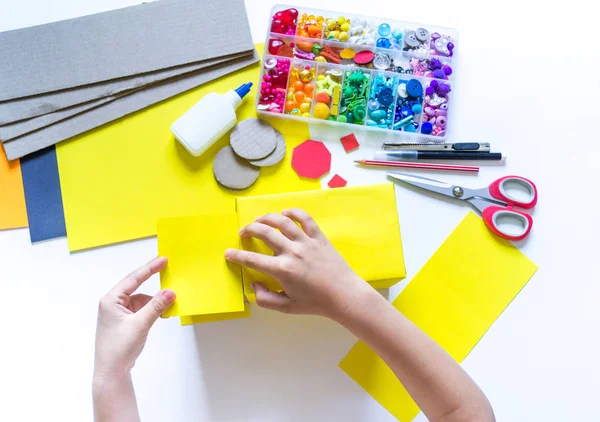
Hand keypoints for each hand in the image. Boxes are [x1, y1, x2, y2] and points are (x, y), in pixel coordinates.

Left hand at [94, 257, 174, 379]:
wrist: (111, 372)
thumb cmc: (118, 348)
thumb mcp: (140, 324)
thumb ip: (156, 306)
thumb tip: (170, 292)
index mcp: (111, 300)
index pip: (133, 278)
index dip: (149, 268)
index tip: (163, 260)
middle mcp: (113, 304)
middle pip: (137, 288)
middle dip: (154, 287)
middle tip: (169, 275)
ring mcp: (119, 313)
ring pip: (142, 300)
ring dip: (154, 303)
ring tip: (167, 309)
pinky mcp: (125, 322)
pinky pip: (142, 310)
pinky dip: (152, 311)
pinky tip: (161, 316)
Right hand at [225, 209, 374, 320]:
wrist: (344, 295)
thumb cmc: (315, 303)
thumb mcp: (287, 307)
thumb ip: (265, 299)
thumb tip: (254, 285)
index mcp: (282, 270)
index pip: (252, 260)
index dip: (236, 256)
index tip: (228, 253)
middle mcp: (292, 252)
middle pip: (264, 232)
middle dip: (249, 229)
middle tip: (243, 232)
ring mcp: (306, 242)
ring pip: (282, 221)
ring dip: (267, 217)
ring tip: (260, 220)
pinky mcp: (319, 237)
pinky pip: (305, 219)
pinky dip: (293, 212)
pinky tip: (285, 214)